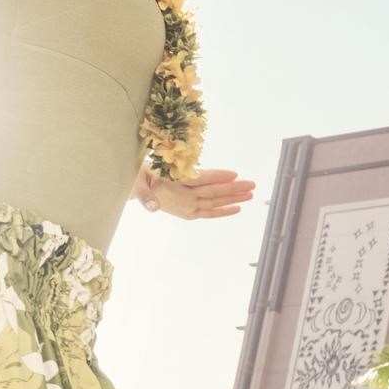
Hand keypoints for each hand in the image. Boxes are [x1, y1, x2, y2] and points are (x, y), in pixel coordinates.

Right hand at [134, 168, 255, 219]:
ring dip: (234, 198)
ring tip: (250, 193)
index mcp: (173, 185)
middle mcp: (183, 198)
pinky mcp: (190, 213)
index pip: (200, 180)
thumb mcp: (139, 182)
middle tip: (252, 183)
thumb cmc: (142, 178)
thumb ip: (144, 194)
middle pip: (212, 192)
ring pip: (214, 202)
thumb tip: (152, 208)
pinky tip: (238, 207)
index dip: (217, 177)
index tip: (234, 174)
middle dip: (233, 188)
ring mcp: (188, 207)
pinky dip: (223, 211)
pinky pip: (209, 213)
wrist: (137, 190)